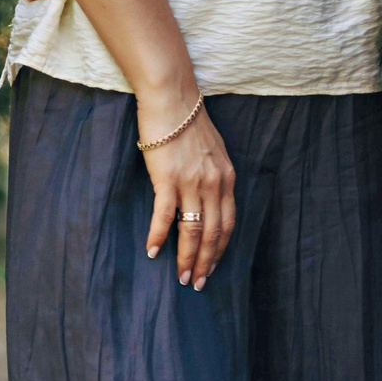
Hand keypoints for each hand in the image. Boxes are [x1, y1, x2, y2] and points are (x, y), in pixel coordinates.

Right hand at [140, 96, 233, 288]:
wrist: (172, 97)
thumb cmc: (188, 119)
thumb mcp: (213, 150)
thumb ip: (214, 174)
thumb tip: (207, 195)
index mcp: (227, 179)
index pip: (228, 225)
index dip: (220, 251)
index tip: (211, 268)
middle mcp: (214, 184)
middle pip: (213, 234)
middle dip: (205, 263)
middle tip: (195, 283)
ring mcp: (191, 182)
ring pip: (193, 230)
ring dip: (186, 257)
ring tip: (180, 276)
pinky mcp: (167, 178)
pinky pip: (165, 215)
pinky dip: (159, 236)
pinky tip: (153, 251)